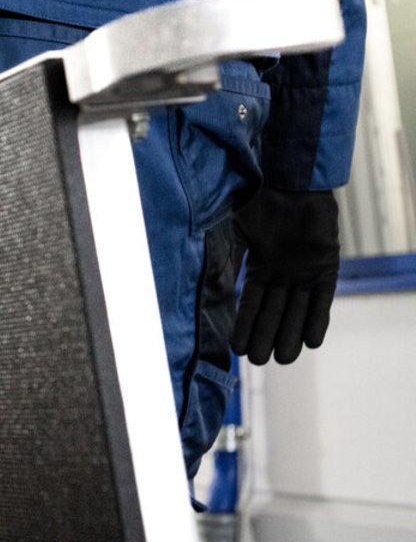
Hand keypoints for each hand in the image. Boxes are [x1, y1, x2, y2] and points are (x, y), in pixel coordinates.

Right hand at [230, 187, 340, 365]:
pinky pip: (323, 298)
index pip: (251, 304)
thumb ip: (226, 263)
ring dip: (291, 334)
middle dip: (266, 336)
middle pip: (274, 313)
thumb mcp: (234, 234)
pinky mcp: (327, 266)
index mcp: (260, 266)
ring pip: (297, 310)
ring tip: (284, 360)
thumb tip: (215, 293)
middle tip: (259, 361)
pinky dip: (318, 319)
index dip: (244, 326)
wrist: (290, 179)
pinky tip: (312, 342)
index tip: (236, 350)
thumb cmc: (258, 201)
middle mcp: (283, 273)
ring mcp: (305, 271)